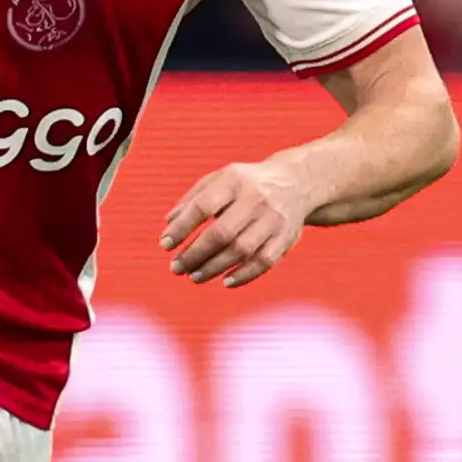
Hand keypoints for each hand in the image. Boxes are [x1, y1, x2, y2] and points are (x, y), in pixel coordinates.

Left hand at [161, 159, 313, 288]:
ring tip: (194, 276)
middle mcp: (256, 199)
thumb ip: (192, 199)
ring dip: (214, 268)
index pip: (203, 206)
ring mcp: (273, 219)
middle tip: (176, 268)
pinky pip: (264, 261)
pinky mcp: (286, 237)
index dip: (182, 227)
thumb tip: (168, 225)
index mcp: (235, 180)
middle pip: (222, 233)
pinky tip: (225, 281)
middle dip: (195, 254)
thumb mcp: (219, 180)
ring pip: (241, 250)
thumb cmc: (246, 185)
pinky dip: (243, 275)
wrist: (296, 183)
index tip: (165, 244)